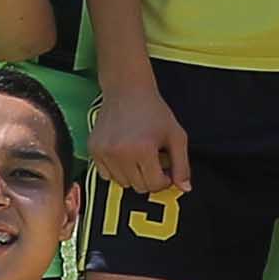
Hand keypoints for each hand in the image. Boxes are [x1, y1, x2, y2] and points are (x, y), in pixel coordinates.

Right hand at [96, 81, 191, 196]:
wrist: (127, 90)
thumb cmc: (154, 112)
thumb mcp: (176, 136)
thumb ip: (182, 165)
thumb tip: (184, 189)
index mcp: (143, 149)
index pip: (155, 184)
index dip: (164, 179)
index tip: (165, 167)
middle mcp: (120, 153)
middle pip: (139, 187)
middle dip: (150, 178)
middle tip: (153, 160)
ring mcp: (104, 152)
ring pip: (122, 183)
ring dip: (133, 175)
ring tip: (139, 155)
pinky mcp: (93, 150)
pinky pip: (106, 175)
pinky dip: (116, 170)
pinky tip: (124, 154)